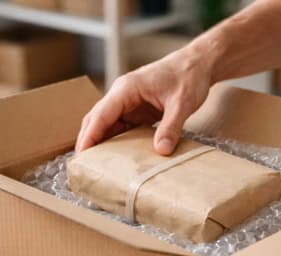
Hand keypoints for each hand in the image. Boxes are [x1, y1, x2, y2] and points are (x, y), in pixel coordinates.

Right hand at [75, 48, 211, 154]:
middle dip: (88, 140)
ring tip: (96, 166)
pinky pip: (121, 127)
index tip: (82, 155)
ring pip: (107, 125)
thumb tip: (162, 150)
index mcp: (126, 89)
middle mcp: (122, 95)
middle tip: (84, 165)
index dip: (89, 135)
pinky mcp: (137, 110)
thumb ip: (170, 127)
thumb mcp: (182, 103)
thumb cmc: (188, 76)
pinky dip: (116, 141)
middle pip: (97, 119)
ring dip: (101, 142)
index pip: (101, 114)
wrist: (198, 65)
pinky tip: (116, 158)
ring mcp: (128, 103)